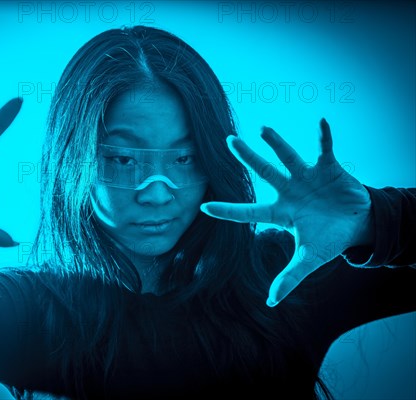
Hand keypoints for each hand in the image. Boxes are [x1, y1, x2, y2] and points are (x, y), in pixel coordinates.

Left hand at [200, 119, 372, 306]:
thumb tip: (271, 303)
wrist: (358, 223)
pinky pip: (324, 149)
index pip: (249, 211)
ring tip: (262, 128)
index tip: (203, 206)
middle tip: (229, 141)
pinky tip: (320, 121)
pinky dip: (323, 137)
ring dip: (277, 143)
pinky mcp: (329, 167)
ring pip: (287, 157)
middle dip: (247, 158)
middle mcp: (288, 191)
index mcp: (281, 212)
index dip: (227, 210)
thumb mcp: (310, 258)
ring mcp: (307, 177)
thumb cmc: (328, 238)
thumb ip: (290, 277)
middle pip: (263, 172)